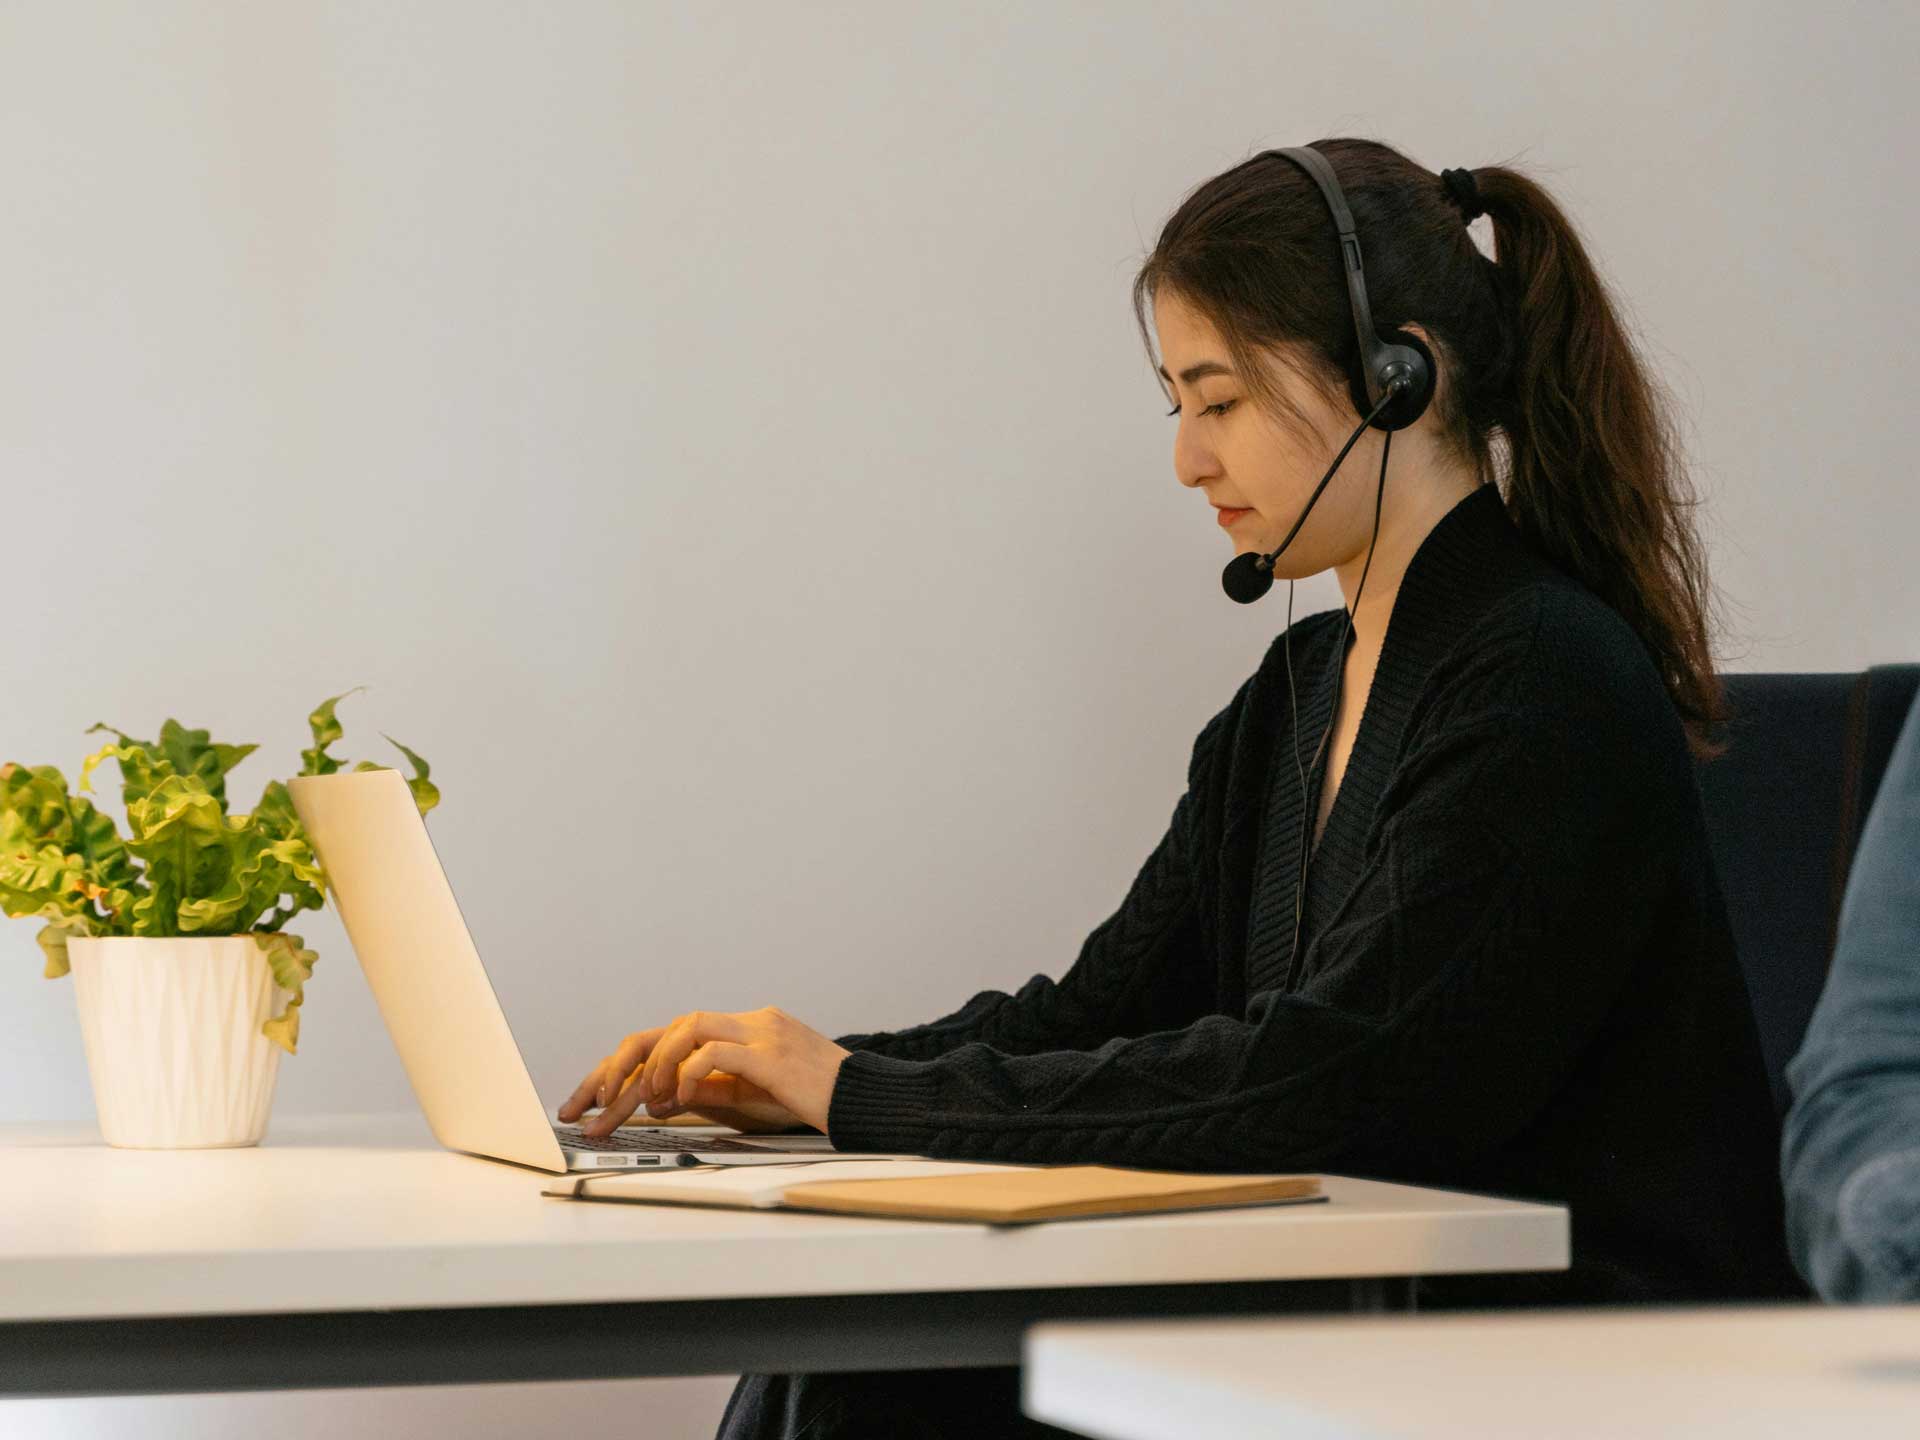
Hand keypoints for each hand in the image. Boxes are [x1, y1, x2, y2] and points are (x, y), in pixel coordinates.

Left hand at [558, 1006, 849, 1135]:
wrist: (866, 1102)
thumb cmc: (815, 1102)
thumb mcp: (754, 1097)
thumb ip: (712, 1089)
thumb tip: (661, 1098)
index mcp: (743, 1030)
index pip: (671, 1034)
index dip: (625, 1066)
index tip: (591, 1100)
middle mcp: (748, 1022)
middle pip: (667, 1028)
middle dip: (619, 1067)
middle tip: (591, 1105)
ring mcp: (760, 1032)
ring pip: (685, 1028)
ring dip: (653, 1068)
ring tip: (641, 1103)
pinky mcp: (771, 1052)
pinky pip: (713, 1052)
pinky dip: (686, 1075)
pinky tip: (678, 1101)